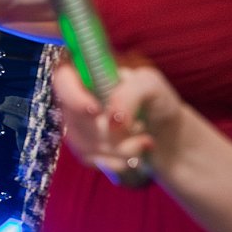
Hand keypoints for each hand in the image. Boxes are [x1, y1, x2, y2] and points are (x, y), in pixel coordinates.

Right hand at [52, 60, 177, 186]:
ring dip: (118, 147)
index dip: (72, 96)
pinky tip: (134, 154)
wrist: (167, 132)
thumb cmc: (159, 101)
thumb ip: (129, 94)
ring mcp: (77, 122)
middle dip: (108, 130)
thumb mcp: (150, 85)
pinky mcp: (82, 145)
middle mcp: (77, 95)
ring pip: (81, 141)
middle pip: (73, 116)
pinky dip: (114, 160)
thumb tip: (111, 119)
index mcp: (90, 71)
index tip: (95, 111)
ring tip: (145, 140)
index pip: (63, 78)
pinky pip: (88, 158)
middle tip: (139, 127)